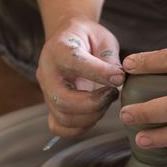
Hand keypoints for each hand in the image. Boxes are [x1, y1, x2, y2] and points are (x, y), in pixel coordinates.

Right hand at [36, 17, 123, 136]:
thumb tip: (118, 79)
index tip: (120, 77)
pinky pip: (59, 127)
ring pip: (63, 117)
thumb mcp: (103, 39)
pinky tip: (95, 114)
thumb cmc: (89, 39)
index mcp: (58, 49)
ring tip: (106, 102)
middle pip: (63, 100)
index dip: (99, 73)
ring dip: (91, 116)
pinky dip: (80, 128)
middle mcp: (47, 72)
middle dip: (94, 104)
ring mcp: (46, 92)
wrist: (69, 39)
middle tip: (112, 94)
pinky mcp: (51, 106)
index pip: (74, 63)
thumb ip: (110, 59)